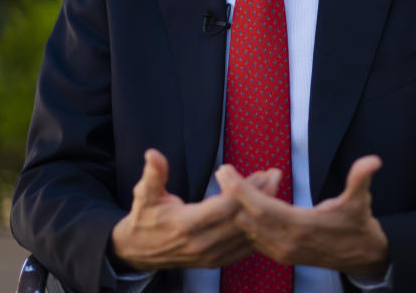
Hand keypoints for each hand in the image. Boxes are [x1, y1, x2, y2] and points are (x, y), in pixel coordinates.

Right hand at [110, 149, 277, 270]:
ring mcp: (210, 255)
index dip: (244, 190)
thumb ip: (153, 174)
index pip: (225, 207)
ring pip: (246, 234)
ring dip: (263, 212)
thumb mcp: (144, 194)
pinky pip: (243, 248)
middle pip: (241, 219)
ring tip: (276, 188)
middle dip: (262, 197)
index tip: (260, 173)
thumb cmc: (144, 218)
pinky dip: (257, 230)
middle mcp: (201, 243)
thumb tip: (152, 154)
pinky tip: (265, 213)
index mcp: (186, 224)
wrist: (139, 251)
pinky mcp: (215, 261)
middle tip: (276, 175)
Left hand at [215, 155, 389, 277]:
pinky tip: (242, 203)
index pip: (262, 207)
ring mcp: (282, 251)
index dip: (241, 190)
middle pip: (248, 218)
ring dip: (236, 208)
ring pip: (247, 229)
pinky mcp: (280, 255)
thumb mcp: (361, 200)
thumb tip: (374, 160)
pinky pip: (253, 238)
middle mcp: (288, 242)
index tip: (225, 171)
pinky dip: (245, 220)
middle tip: (221, 172)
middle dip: (231, 195)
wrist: (361, 256)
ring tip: (229, 182)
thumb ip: (361, 178)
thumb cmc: (358, 224)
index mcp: (303, 226)